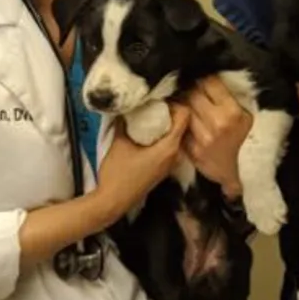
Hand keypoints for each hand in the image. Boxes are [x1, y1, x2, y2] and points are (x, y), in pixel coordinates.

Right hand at [96, 105, 188, 219]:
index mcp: (170, 147)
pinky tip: (147, 131)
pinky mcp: (165, 167)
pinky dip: (162, 135)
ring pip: (176, 135)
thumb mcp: (120, 143)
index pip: (185, 116)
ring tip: (150, 114)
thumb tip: (128, 104)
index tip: (161, 98)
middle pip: (182, 124)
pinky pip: (170, 144)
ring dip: (166, 123)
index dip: (176, 103)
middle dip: (171, 111)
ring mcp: (171, 162)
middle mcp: (176, 154)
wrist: (113, 202)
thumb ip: (125, 121)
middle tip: (155, 102)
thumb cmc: (117, 173)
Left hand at [178, 75, 254, 198]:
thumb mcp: (246, 116)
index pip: (210, 83)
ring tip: (184, 99)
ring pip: (184, 108)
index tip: (201, 78)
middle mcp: (216, 123)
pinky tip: (181, 116)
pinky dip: (179, 119)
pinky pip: (180, 126)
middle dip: (191, 89)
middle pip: (193, 94)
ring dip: (183, 102)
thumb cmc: (243, 139)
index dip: (204, 78)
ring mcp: (201, 136)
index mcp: (232, 112)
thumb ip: (231, 98)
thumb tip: (212, 77)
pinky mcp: (190, 148)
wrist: (239, 171)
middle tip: (190, 86)